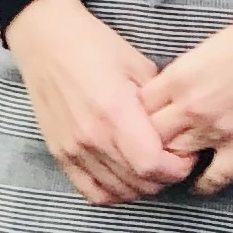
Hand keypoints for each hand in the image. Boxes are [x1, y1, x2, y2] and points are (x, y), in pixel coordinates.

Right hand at [6, 0, 190, 204]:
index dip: (178, 167)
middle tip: (173, 159)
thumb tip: (180, 132)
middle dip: (165, 177)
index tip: (186, 154)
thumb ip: (160, 105)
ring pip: (118, 192)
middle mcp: (92, 138)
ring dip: (141, 186)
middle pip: (139, 184)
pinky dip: (112, 193)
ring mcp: (73, 149)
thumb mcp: (139, 66)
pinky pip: (90, 192)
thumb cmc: (94, 46)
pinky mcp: (59, 154)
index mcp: (115, 113)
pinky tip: (124, 177)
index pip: (153, 166)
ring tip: (150, 166)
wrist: (46, 40)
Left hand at [140, 14, 232, 194]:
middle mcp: (192, 105)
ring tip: (172, 168)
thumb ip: (178, 78)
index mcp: (178, 78)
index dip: (133, 122)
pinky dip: (203, 184)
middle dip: (147, 147)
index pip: (135, 111)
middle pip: (150, 140)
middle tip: (150, 153)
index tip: (137, 128)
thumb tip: (162, 100)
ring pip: (176, 160)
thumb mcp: (202, 51)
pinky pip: (215, 177)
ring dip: (172, 165)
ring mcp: (218, 128)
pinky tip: (198, 183)